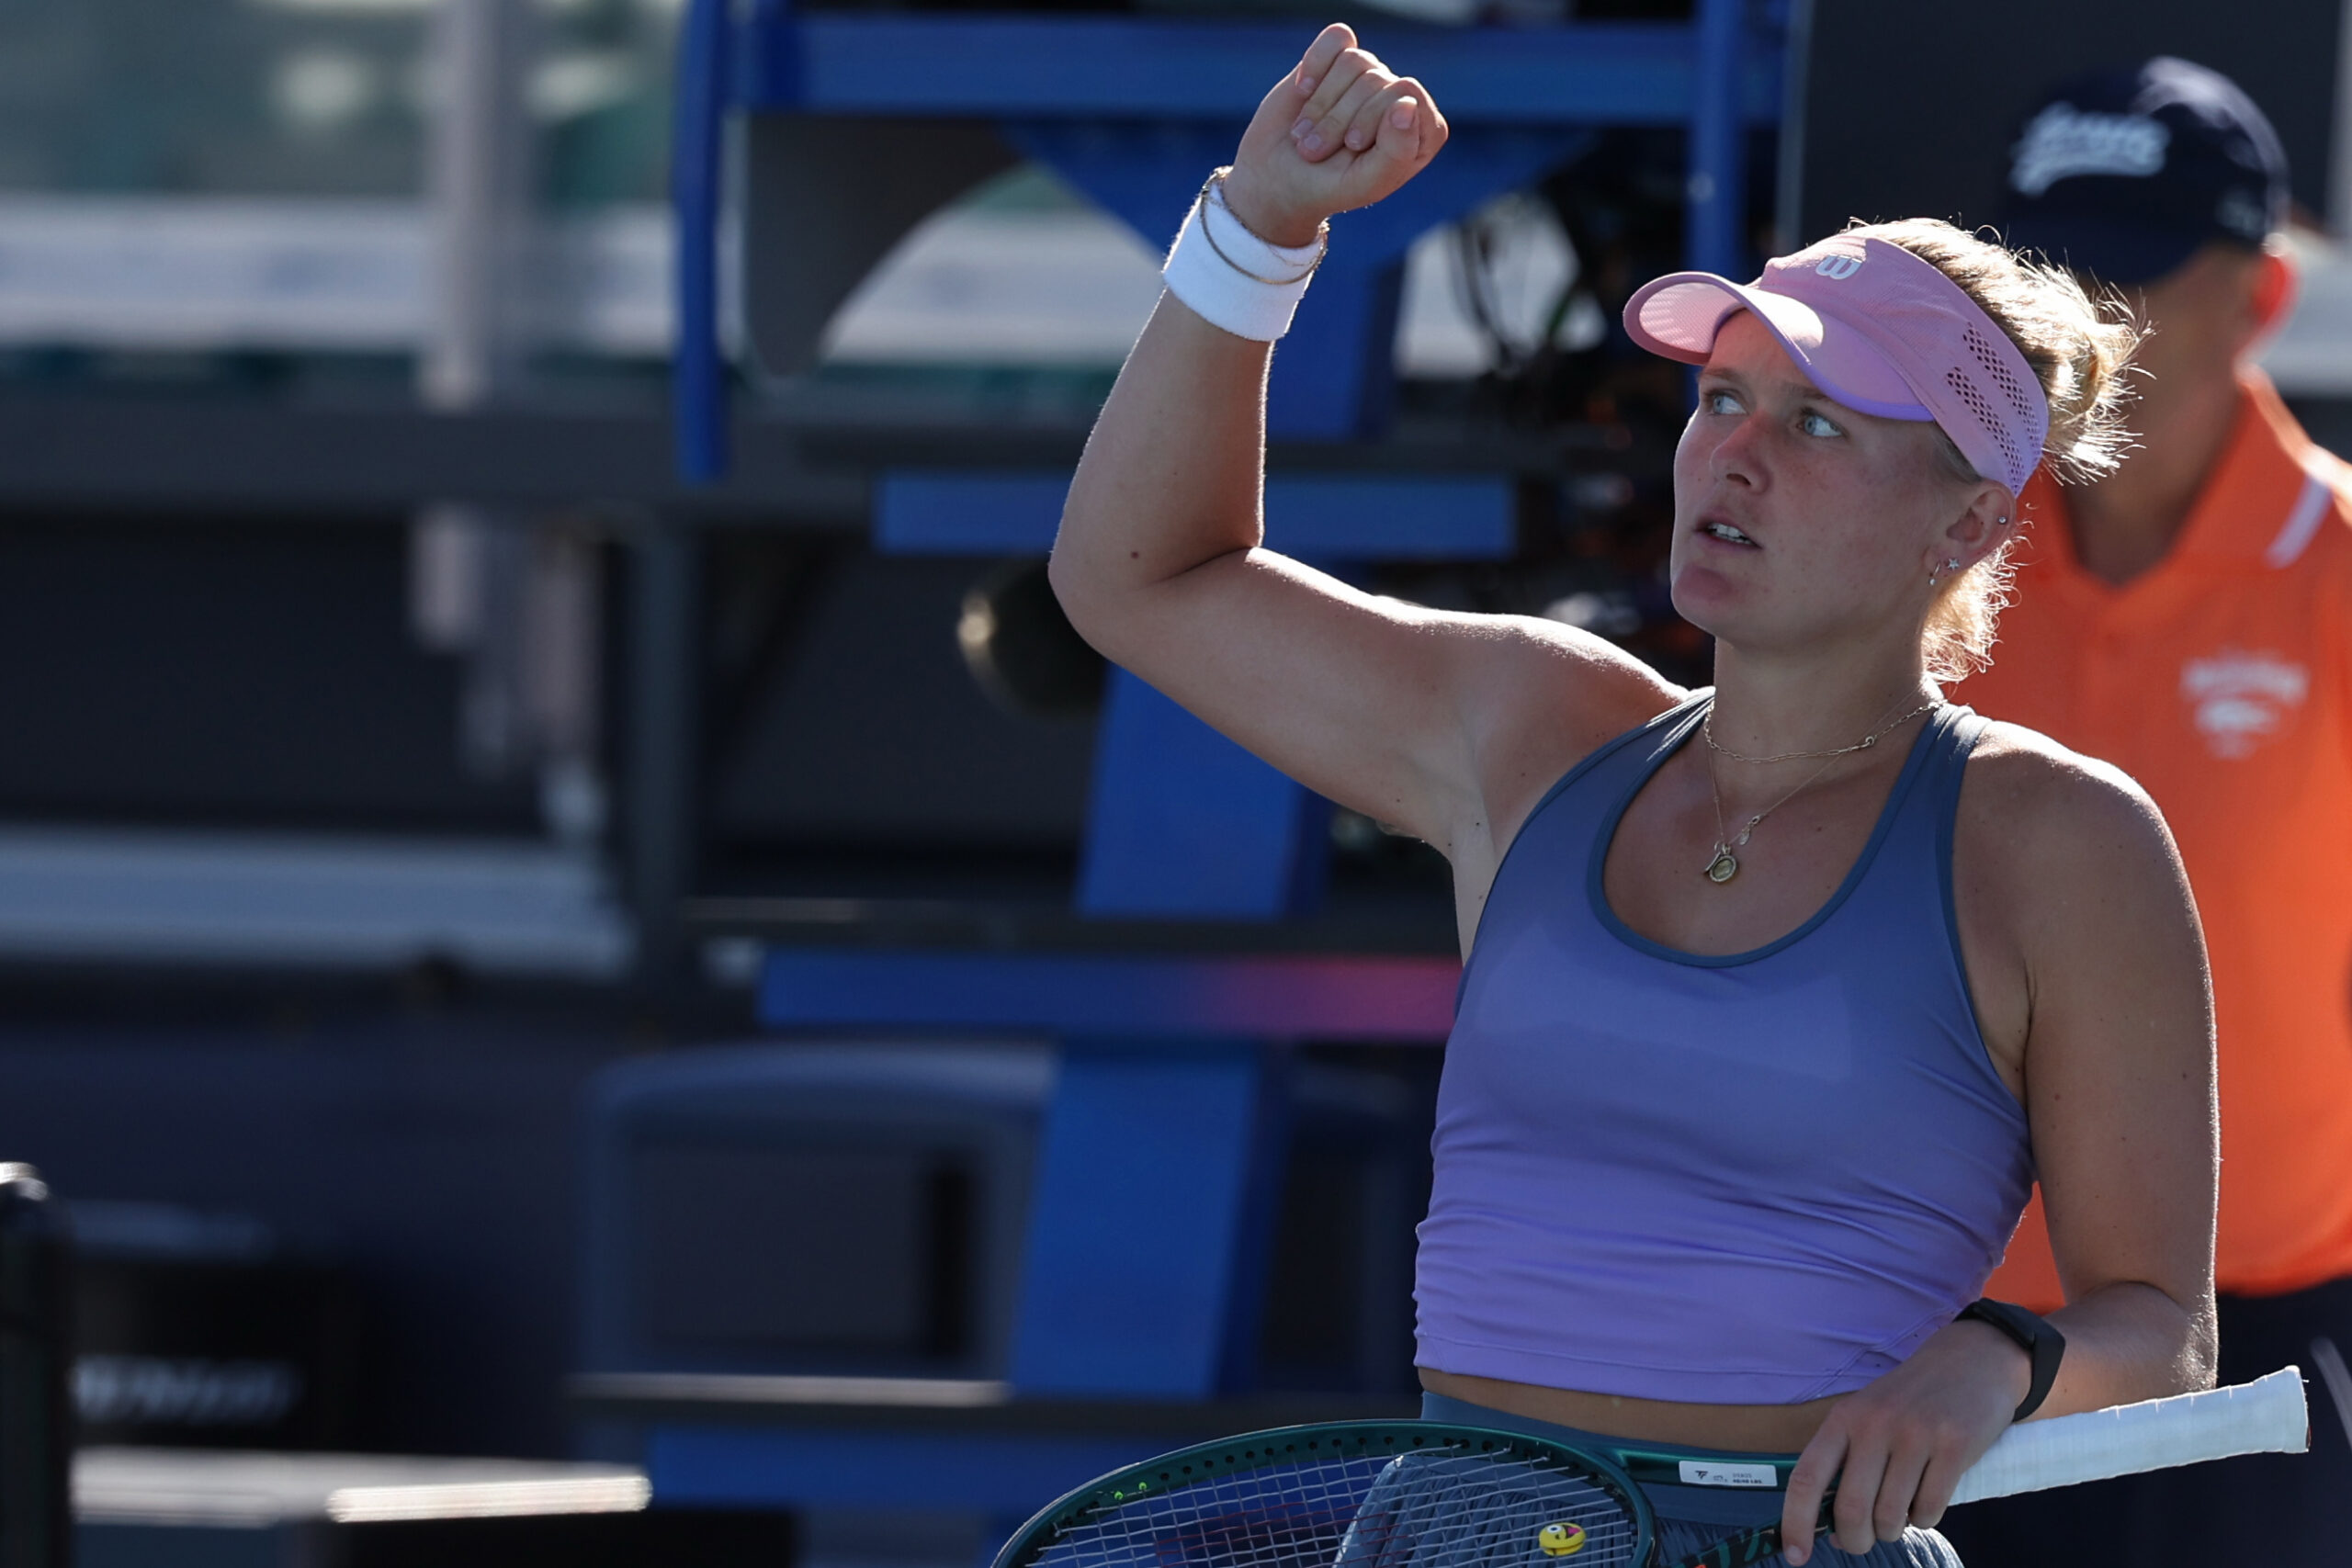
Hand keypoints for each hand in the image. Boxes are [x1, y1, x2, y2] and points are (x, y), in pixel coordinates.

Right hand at [1219, 24, 1449, 248]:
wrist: (1277, 178)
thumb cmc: (1327, 187)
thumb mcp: (1365, 184)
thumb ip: (1397, 151)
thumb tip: (1406, 103)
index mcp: (1421, 129)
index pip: (1409, 96)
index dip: (1374, 120)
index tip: (1353, 148)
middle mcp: (1399, 97)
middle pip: (1377, 80)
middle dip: (1339, 119)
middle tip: (1315, 150)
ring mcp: (1369, 76)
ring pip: (1354, 61)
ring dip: (1321, 104)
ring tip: (1305, 134)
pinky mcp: (1338, 59)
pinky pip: (1337, 39)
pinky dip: (1315, 65)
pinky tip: (1303, 92)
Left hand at [1778, 1320, 2028, 1563]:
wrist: (1972, 1361)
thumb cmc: (1911, 1399)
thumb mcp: (1867, 1416)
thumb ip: (1846, 1464)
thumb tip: (1830, 1529)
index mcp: (1843, 1418)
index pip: (1807, 1477)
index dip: (1796, 1521)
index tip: (1796, 1555)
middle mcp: (1874, 1425)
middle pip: (1852, 1509)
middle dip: (1856, 1539)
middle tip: (1863, 1541)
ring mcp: (1915, 1436)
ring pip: (1892, 1517)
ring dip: (1893, 1530)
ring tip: (1899, 1514)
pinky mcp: (1955, 1447)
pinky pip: (1930, 1511)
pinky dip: (1925, 1519)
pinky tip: (1926, 1500)